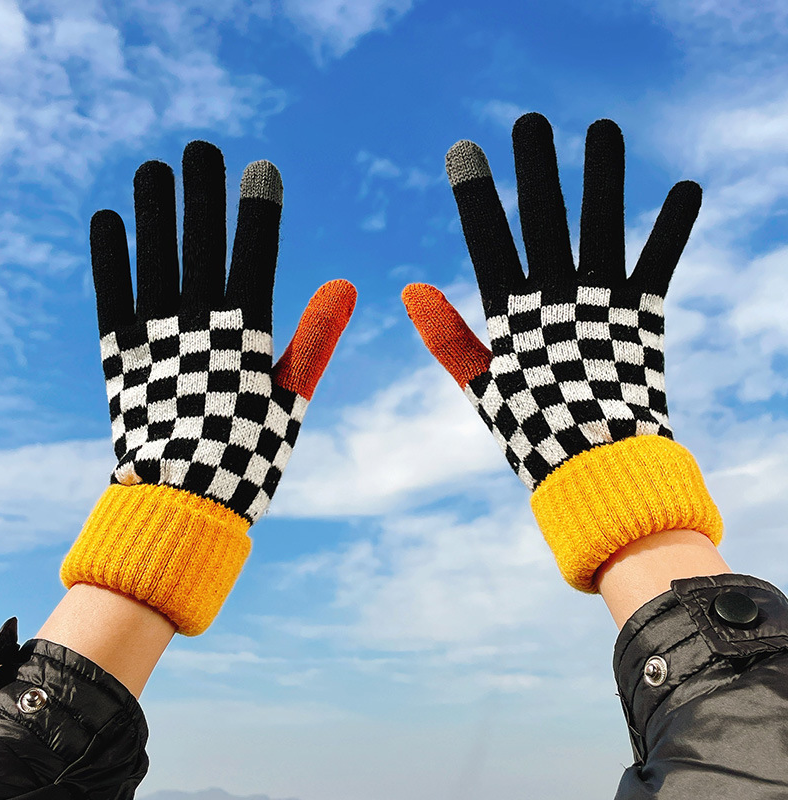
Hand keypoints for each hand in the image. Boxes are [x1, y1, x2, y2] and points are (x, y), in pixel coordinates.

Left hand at [61, 141, 356, 634]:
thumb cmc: (249, 455)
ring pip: (154, 258)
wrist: (183, 501)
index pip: (255, 257)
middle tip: (201, 149)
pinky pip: (111, 294)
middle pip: (201, 245)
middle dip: (202, 193)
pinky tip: (107, 220)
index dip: (258, 211)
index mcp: (247, 336)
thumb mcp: (292, 398)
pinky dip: (109, 257)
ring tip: (151, 168)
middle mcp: (199, 325)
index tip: (262, 169)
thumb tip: (346, 285)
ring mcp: (155, 336)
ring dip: (152, 211)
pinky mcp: (119, 353)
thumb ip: (316, 339)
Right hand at [402, 113, 721, 591]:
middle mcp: (558, 298)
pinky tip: (687, 186)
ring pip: (602, 225)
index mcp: (512, 315)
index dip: (475, 194)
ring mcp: (603, 302)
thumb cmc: (532, 431)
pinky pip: (660, 261)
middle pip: (544, 219)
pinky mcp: (644, 314)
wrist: (597, 467)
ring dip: (604, 175)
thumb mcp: (481, 385)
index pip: (488, 242)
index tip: (464, 150)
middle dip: (536, 168)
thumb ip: (447, 338)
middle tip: (530, 121)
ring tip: (603, 127)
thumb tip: (410, 288)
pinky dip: (673, 225)